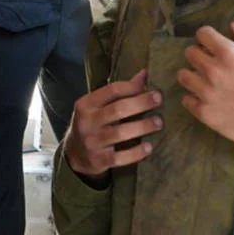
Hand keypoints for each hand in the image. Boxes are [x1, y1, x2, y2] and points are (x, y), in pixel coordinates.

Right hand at [62, 69, 162, 184]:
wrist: (74, 154)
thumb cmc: (93, 123)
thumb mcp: (98, 106)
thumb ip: (120, 92)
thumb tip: (145, 74)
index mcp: (86, 104)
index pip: (111, 90)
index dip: (132, 87)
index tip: (150, 87)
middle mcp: (87, 122)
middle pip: (117, 109)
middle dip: (141, 103)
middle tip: (159, 99)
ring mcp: (92, 142)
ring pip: (120, 133)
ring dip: (142, 126)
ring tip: (159, 122)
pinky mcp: (99, 160)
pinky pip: (120, 157)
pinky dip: (136, 153)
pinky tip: (149, 147)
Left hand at [177, 22, 233, 160]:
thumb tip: (233, 26)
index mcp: (229, 53)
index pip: (202, 34)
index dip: (208, 37)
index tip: (214, 44)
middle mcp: (213, 71)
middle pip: (190, 53)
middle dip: (199, 54)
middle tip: (211, 63)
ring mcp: (206, 93)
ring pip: (183, 75)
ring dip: (193, 75)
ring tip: (206, 80)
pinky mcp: (204, 112)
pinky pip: (186, 99)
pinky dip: (194, 97)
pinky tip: (207, 98)